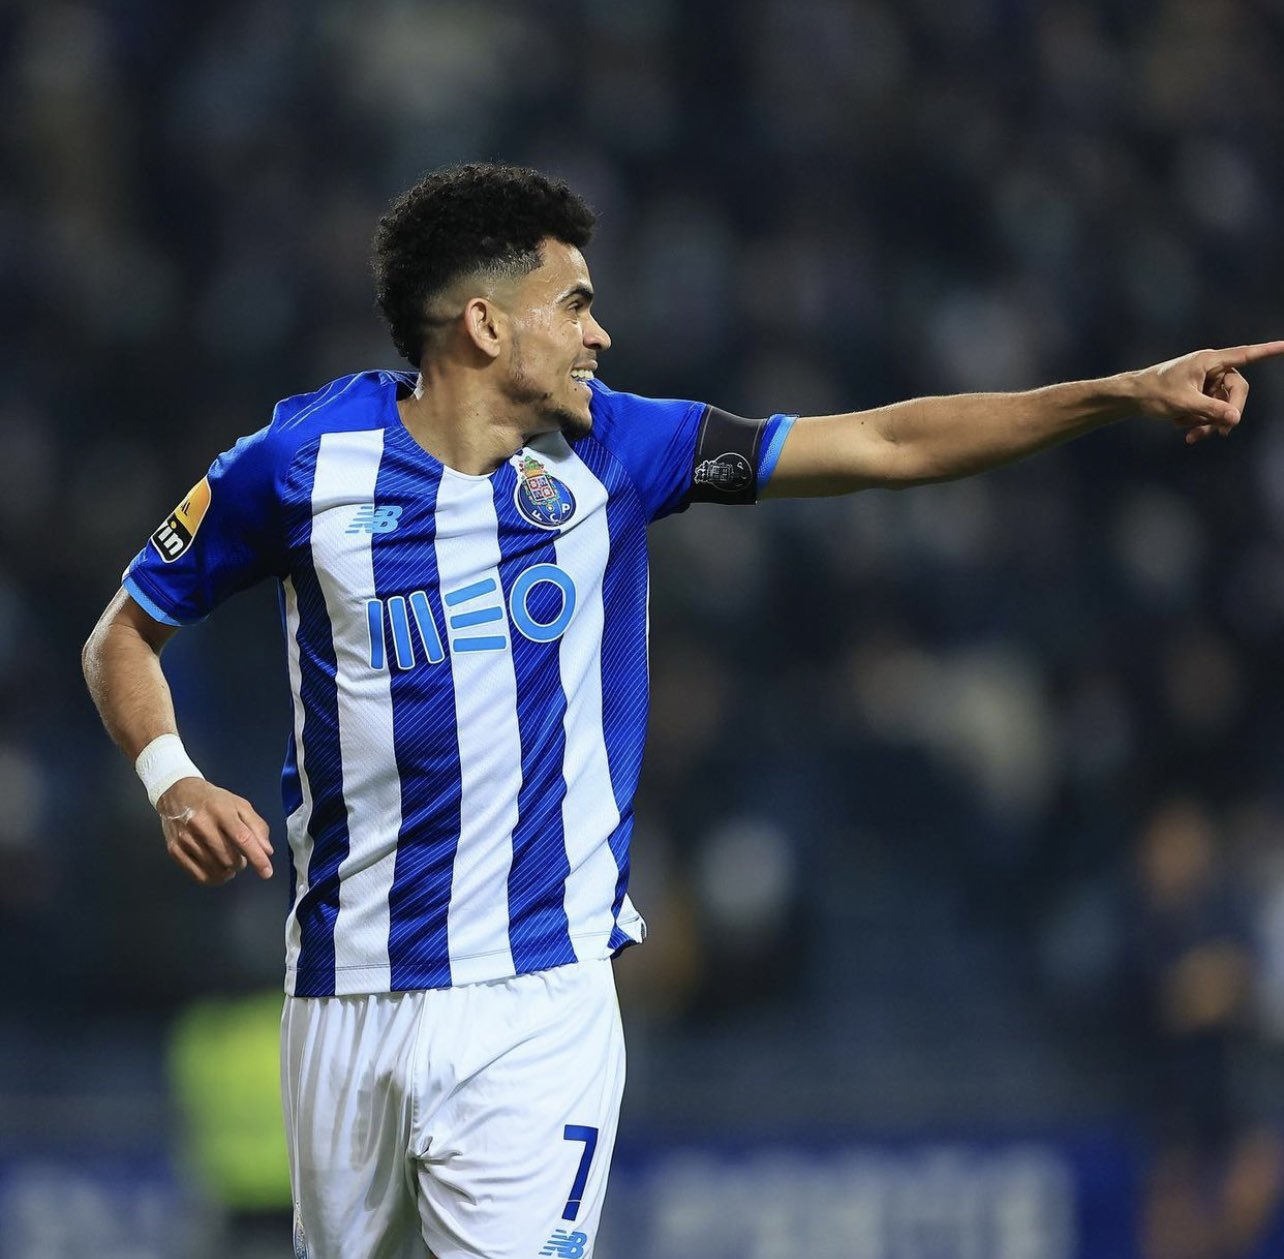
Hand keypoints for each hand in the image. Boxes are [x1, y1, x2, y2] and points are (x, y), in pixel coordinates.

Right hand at [155, 777, 273, 884]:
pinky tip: (218, 871)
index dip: (257, 858)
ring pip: (214, 869)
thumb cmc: (215, 801)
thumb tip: (267, 851)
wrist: (178, 793)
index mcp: (222, 811)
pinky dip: (213, 878)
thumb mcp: (240, 805)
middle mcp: (201, 825)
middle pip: (228, 858)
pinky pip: (198, 876)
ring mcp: (185, 839)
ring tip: (229, 862)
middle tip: (241, 857)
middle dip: (241, 863)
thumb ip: (256, 826)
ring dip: (228, 871)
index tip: (267, 873)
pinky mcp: (174, 850)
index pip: (242, 838)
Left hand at [1130, 340, 1283, 444]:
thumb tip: (1235, 417)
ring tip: (1189, 435)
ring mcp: (1206, 381)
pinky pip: (1210, 410)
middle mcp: (1211, 368)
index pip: (1245, 355)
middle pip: (1236, 391)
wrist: (1131, 397)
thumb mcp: (1183, 404)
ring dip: (1208, 422)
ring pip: (1222, 405)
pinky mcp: (1199, 393)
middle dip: (1227, 413)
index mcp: (1209, 361)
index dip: (1268, 351)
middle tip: (1221, 433)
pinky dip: (1199, 422)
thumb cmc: (1154, 393)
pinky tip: (1181, 429)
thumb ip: (1211, 410)